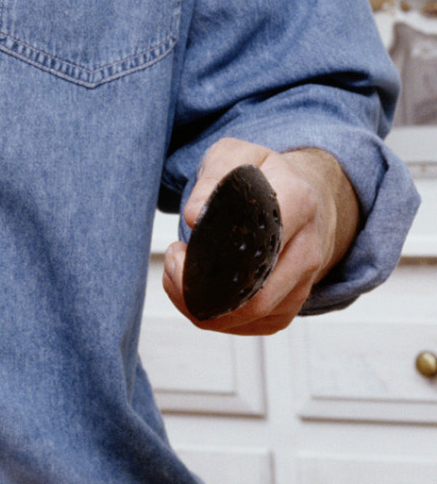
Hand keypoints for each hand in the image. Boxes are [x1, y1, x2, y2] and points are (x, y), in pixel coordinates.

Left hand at [163, 139, 359, 335]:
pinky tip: (197, 290)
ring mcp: (302, 283)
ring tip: (180, 273)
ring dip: (199, 305)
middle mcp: (307, 249)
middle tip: (175, 262)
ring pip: (247, 317)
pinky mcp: (287, 307)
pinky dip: (212, 317)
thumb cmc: (262, 177)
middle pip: (254, 296)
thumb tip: (195, 216)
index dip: (214, 255)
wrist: (300, 196)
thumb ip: (214, 177)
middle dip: (199, 289)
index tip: (185, 246)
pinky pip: (246, 327)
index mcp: (298, 203)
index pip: (262, 242)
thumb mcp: (235, 156)